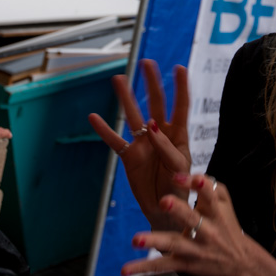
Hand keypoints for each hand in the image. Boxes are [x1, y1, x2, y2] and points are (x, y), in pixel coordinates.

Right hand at [89, 60, 190, 230]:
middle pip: (157, 103)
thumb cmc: (180, 190)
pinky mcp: (130, 157)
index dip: (181, 88)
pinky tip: (94, 117)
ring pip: (133, 116)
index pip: (181, 107)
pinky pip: (115, 141)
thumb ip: (167, 148)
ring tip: (118, 79)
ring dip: (126, 98)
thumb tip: (152, 127)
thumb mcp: (179, 169)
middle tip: (146, 63)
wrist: (167, 212)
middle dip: (152, 83)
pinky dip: (105, 130)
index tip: (180, 68)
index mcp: (179, 136)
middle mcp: (161, 135)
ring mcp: (143, 144)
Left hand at [123, 175, 275, 275]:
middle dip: (178, 210)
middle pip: (191, 219)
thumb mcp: (225, 201)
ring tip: (136, 239)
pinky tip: (126, 268)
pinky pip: (162, 266)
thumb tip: (184, 174)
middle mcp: (206, 230)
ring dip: (155, 241)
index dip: (196, 183)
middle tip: (164, 201)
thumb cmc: (226, 223)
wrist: (239, 261)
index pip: (208, 194)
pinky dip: (143, 267)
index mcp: (215, 211)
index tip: (179, 176)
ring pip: (174, 244)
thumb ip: (208, 184)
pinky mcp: (184, 263)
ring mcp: (194, 248)